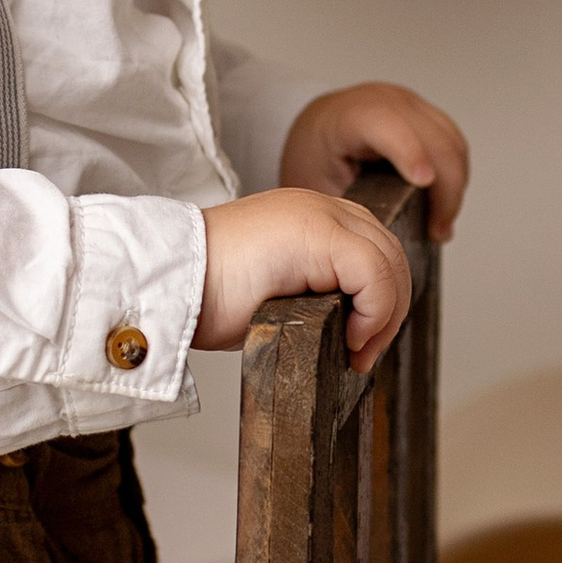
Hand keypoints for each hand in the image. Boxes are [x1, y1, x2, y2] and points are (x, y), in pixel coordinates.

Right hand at [198, 189, 413, 365]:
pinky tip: (348, 339)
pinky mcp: (319, 233)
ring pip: (389, 263)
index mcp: (311, 216)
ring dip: (384, 317)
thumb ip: (317, 291)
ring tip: (355, 352)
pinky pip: (375, 273)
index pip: (375, 252)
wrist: (171, 280)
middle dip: (389, 312)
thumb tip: (356, 327)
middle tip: (363, 355)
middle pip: (391, 255)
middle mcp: (321, 206)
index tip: (359, 345)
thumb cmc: (208, 294)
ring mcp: (321, 214)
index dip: (381, 302)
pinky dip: (375, 312)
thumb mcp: (276, 290)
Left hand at [278, 83, 469, 243]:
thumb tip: (379, 236)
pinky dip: (454, 177)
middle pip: (434, 139)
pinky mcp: (426, 115)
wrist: (318, 131)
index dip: (410, 152)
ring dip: (454, 187)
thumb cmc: (315, 157)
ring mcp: (411, 105)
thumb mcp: (318, 186)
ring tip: (439, 225)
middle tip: (436, 231)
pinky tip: (442, 205)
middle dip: (443, 189)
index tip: (424, 182)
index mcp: (352, 115)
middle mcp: (387, 102)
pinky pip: (454, 144)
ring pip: (452, 143)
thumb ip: (350, 206)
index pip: (389, 126)